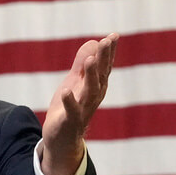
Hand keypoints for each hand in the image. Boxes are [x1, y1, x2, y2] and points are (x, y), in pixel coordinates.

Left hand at [40, 33, 117, 174]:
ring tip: (90, 60)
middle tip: (106, 42)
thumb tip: (94, 41)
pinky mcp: (70, 121)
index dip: (109, 52)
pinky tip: (65, 91)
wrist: (62, 138)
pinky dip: (69, 101)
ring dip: (91, 76)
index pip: (105, 66)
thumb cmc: (70, 107)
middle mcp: (93, 97)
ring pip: (90, 91)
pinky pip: (71, 111)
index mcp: (96, 86)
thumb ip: (83, 63)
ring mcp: (83, 109)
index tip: (114, 36)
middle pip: (101, 76)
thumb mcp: (76, 82)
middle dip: (103, 59)